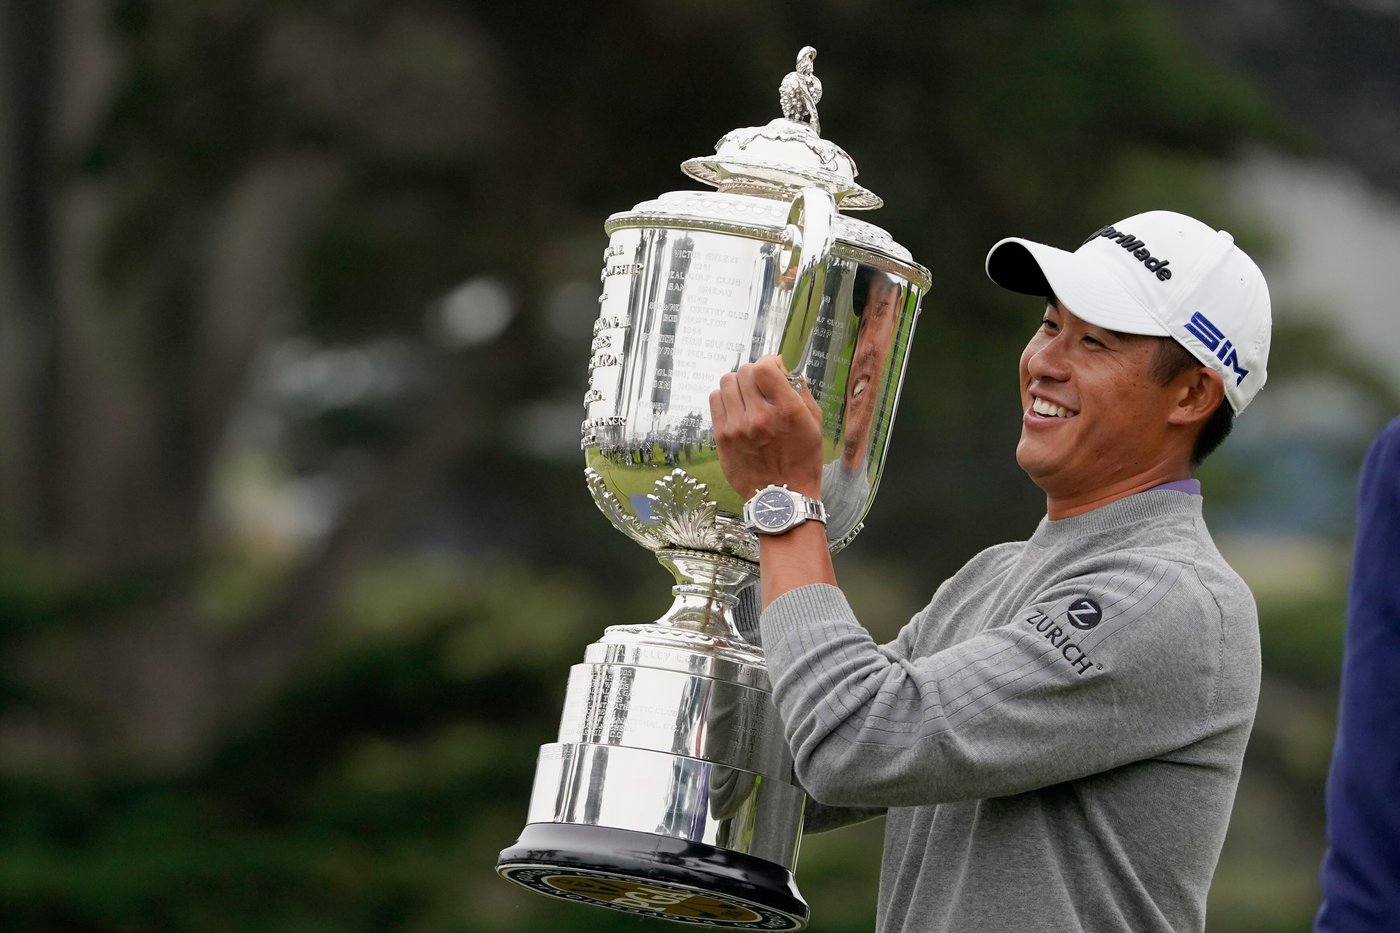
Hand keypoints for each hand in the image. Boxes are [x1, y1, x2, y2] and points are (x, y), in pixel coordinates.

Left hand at [709, 356, 823, 499]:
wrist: (781, 498)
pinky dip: (725, 398)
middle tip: (761, 386)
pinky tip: (736, 408)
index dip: (768, 362)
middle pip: (744, 371)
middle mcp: (759, 417)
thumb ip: (800, 390)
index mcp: (786, 411)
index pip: (764, 367)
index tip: (773, 369)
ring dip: (738, 384)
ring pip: (726, 382)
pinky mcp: (721, 437)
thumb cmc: (803, 460)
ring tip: (747, 396)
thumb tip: (785, 366)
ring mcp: (737, 427)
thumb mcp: (814, 423)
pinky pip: (715, 399)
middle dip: (754, 374)